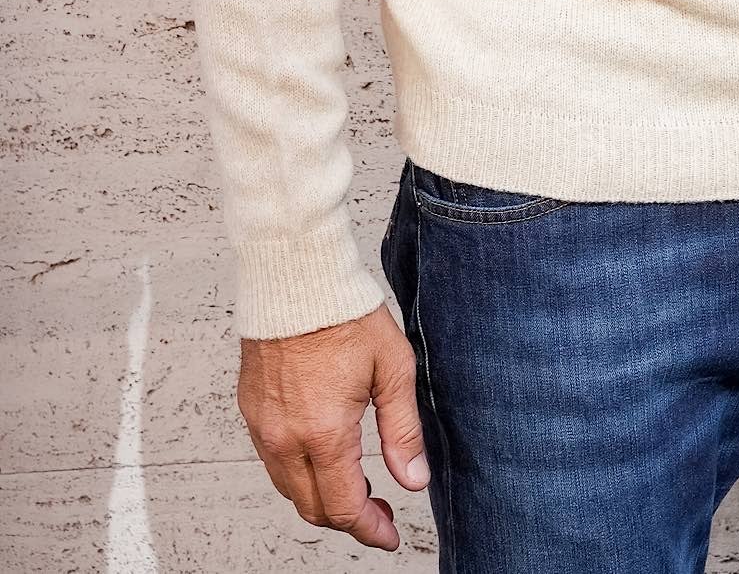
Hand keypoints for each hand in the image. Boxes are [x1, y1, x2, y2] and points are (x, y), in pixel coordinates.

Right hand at [237, 303, 429, 551]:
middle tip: (379, 511)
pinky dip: (298, 472)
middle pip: (313, 508)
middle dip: (348, 519)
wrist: (297, 276)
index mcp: (323, 433)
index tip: (388, 535)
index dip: (370, 530)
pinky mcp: (251, 410)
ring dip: (321, 498)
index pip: (344, 508)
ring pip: (289, 489)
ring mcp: (263, 426)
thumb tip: (413, 481)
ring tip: (355, 485)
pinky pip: (272, 461)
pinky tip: (323, 456)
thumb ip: (402, 431)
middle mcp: (285, 438)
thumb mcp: (392, 369)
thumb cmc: (346, 313)